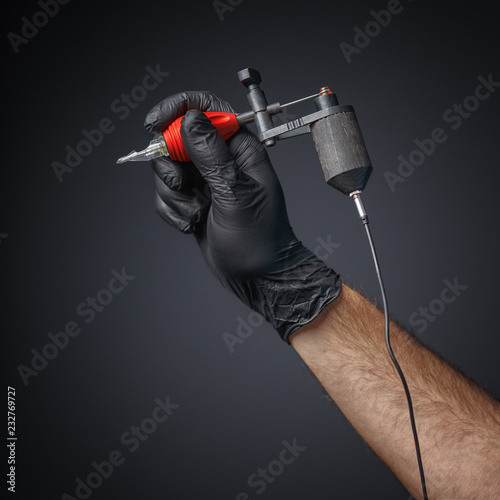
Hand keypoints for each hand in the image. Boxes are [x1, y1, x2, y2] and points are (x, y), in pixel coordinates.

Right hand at [144, 91, 340, 340]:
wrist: (258, 276)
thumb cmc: (259, 238)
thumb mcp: (235, 194)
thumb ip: (212, 155)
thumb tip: (190, 119)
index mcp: (240, 148)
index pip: (208, 109)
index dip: (178, 107)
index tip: (155, 123)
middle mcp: (221, 159)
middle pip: (177, 138)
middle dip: (171, 165)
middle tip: (182, 186)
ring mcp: (205, 180)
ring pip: (168, 168)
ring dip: (172, 194)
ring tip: (194, 213)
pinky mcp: (193, 200)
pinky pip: (166, 193)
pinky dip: (171, 209)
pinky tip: (190, 224)